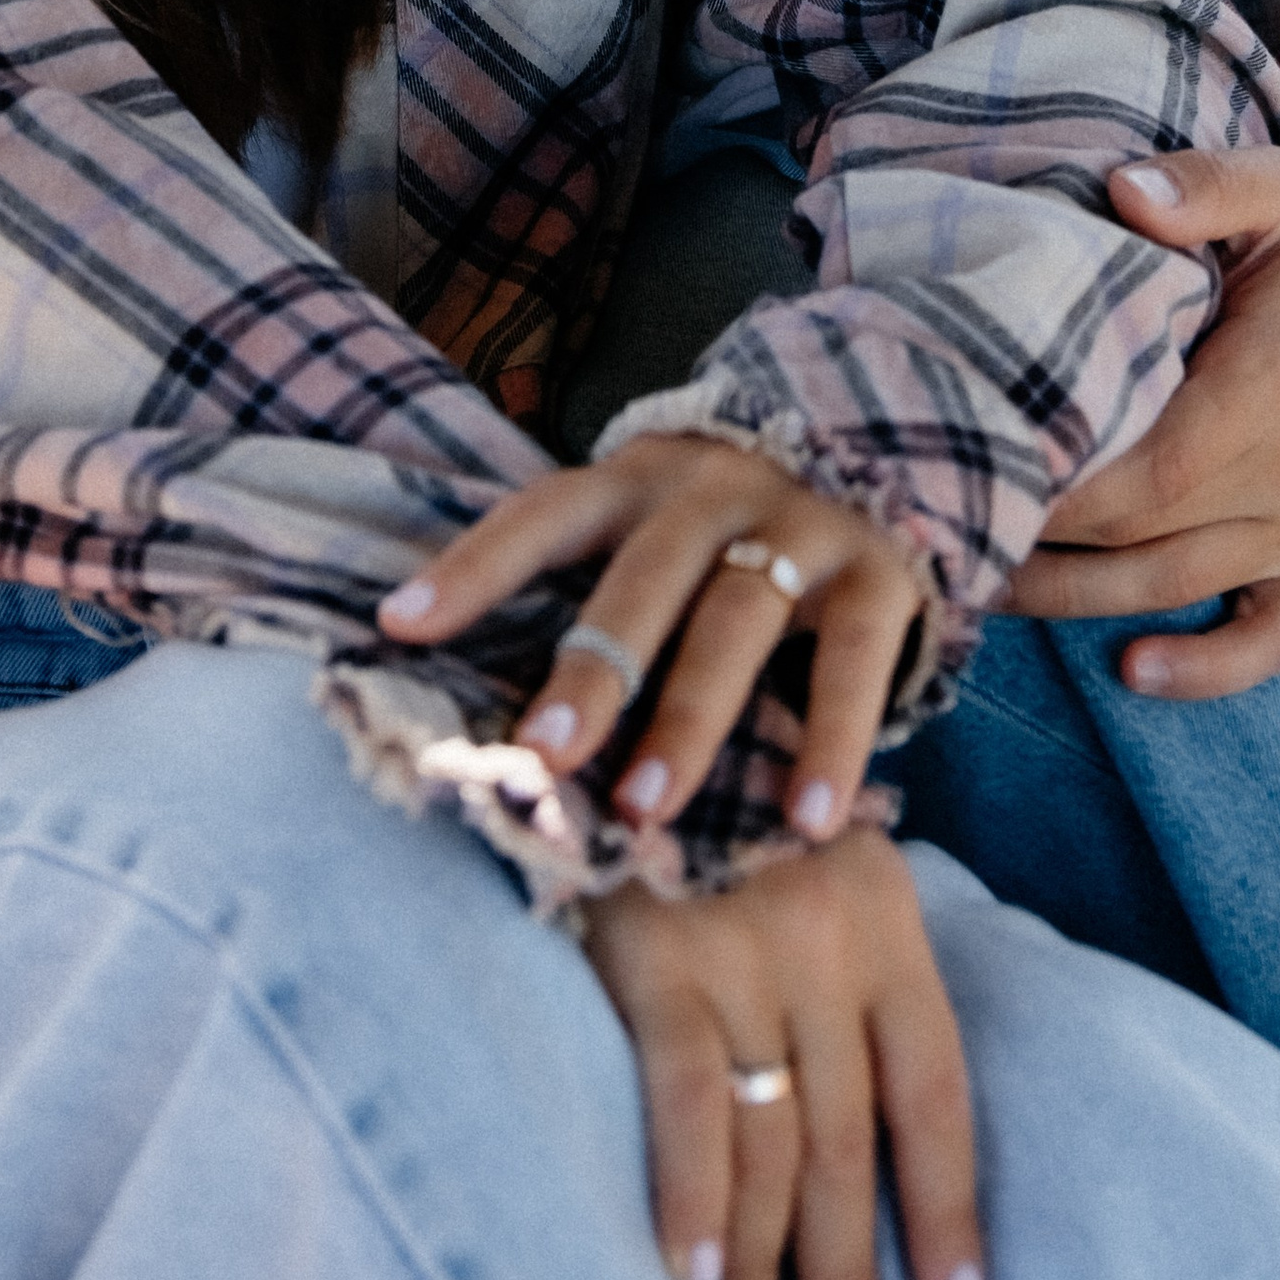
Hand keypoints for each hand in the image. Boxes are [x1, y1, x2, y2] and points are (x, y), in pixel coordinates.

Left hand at [380, 434, 926, 843]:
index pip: (544, 513)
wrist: (878, 458)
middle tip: (547, 753)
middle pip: (646, 574)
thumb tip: (468, 705)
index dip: (473, 564)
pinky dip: (832, 743)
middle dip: (595, 666)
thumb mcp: (649, 533)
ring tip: (647, 810)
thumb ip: (581, 594)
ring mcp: (801, 526)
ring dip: (692, 718)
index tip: (399, 623)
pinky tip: (806, 822)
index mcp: (636, 478)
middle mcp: (714, 489)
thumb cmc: (721, 535)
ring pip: (738, 619)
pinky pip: (853, 662)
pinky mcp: (880, 574)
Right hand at [584, 826, 985, 1279]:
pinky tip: (696, 1274)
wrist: (623, 704)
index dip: (948, 1209)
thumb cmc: (721, 797)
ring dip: (770, 1254)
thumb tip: (858, 1123)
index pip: (935, 1089)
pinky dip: (694, 1195)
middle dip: (854, 1266)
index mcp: (885, 911)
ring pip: (773, 1136)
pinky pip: (687, 1100)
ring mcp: (743, 942)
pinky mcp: (656, 953)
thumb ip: (848, 969)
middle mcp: (828, 931)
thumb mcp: (818, 857)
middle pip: (853, 1138)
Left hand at [1005, 149, 1279, 697]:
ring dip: (1079, 601)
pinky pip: (1271, 639)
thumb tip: (1120, 191)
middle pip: (1138, 536)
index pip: (1142, 466)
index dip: (1056, 482)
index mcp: (1261, 391)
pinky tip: (1136, 672)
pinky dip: (1210, 669)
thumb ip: (1202, 186)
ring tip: (986, 586)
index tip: (971, 463)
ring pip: (1178, 587)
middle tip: (941, 523)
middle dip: (1036, 541)